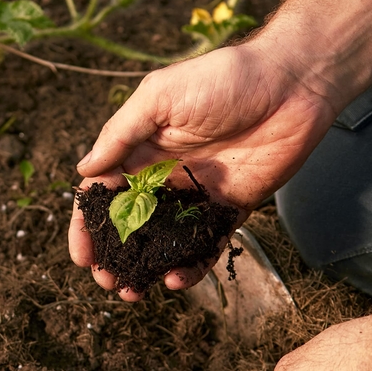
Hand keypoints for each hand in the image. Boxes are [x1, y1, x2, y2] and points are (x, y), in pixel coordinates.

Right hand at [68, 41, 339, 299]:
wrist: (290, 84)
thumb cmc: (222, 78)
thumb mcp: (160, 96)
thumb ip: (121, 134)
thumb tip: (83, 171)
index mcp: (142, 149)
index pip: (104, 193)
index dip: (87, 225)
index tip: (81, 255)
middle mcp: (166, 175)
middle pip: (130, 225)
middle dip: (114, 255)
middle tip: (105, 280)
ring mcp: (198, 195)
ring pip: (164, 242)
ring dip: (145, 268)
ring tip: (132, 292)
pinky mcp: (231, 208)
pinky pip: (206, 245)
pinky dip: (190, 266)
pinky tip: (175, 280)